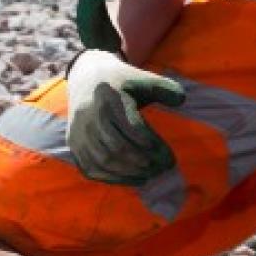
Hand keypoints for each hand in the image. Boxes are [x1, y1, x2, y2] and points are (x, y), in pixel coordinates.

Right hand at [65, 48, 185, 184]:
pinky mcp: (73, 143)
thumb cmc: (120, 81)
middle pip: (118, 148)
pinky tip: (134, 179)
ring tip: (151, 175)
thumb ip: (165, 88)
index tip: (170, 159)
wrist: (85, 76)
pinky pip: (91, 168)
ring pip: (104, 161)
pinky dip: (113, 179)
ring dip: (130, 173)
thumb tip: (182, 100)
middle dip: (144, 163)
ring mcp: (78, 131)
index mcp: (109, 98)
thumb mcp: (142, 78)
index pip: (134, 129)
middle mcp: (90, 115)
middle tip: (162, 169)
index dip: (154, 147)